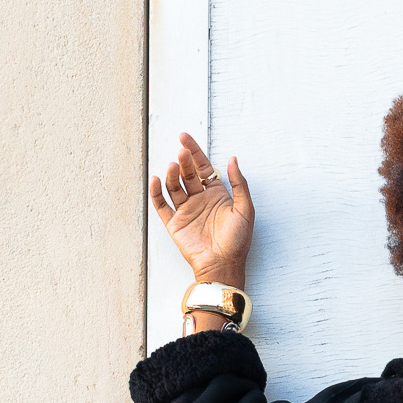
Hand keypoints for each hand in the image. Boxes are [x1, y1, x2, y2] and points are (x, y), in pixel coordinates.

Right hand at [151, 133, 253, 286]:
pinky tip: (156, 179)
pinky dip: (157, 192)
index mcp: (217, 194)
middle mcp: (200, 199)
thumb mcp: (246, 209)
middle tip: (181, 153)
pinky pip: (161, 205)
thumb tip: (233, 159)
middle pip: (188, 174)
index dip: (194, 151)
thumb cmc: (238, 241)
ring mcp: (186, 211)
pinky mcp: (174, 223)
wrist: (223, 265)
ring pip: (174, 186)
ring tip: (173, 167)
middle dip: (184, 161)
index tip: (184, 137)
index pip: (203, 167)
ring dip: (172, 175)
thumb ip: (239, 184)